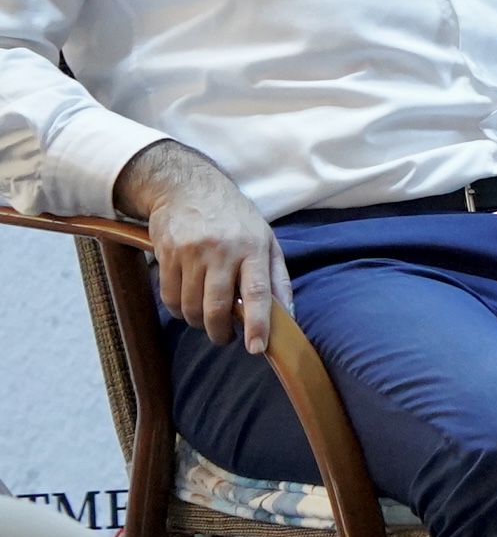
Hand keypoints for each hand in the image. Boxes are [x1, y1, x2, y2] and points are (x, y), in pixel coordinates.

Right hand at [112, 141, 286, 354]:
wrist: (190, 188)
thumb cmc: (235, 219)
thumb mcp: (266, 241)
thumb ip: (277, 279)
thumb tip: (288, 316)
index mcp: (253, 248)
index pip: (257, 293)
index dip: (257, 324)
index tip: (256, 348)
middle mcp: (222, 250)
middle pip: (217, 306)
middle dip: (221, 333)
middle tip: (227, 339)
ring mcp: (191, 252)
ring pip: (190, 306)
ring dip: (199, 323)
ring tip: (208, 320)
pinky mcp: (166, 253)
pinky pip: (169, 296)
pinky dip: (178, 310)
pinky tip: (187, 306)